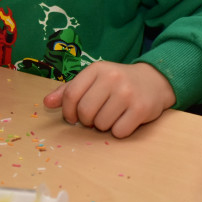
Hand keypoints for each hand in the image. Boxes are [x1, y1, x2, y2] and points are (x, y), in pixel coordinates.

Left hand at [43, 62, 176, 138]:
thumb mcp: (94, 79)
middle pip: (85, 112)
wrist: (154, 80)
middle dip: (87, 121)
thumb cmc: (118, 82)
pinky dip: (119, 131)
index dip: (68, 111)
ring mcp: (128, 93)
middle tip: (96, 117)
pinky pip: (119, 131)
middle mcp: (112, 78)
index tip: (73, 117)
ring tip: (112, 115)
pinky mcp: (141, 108)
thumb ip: (70, 90)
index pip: (71, 95)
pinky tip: (125, 119)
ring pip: (101, 124)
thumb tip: (47, 103)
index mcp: (97, 69)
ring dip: (104, 126)